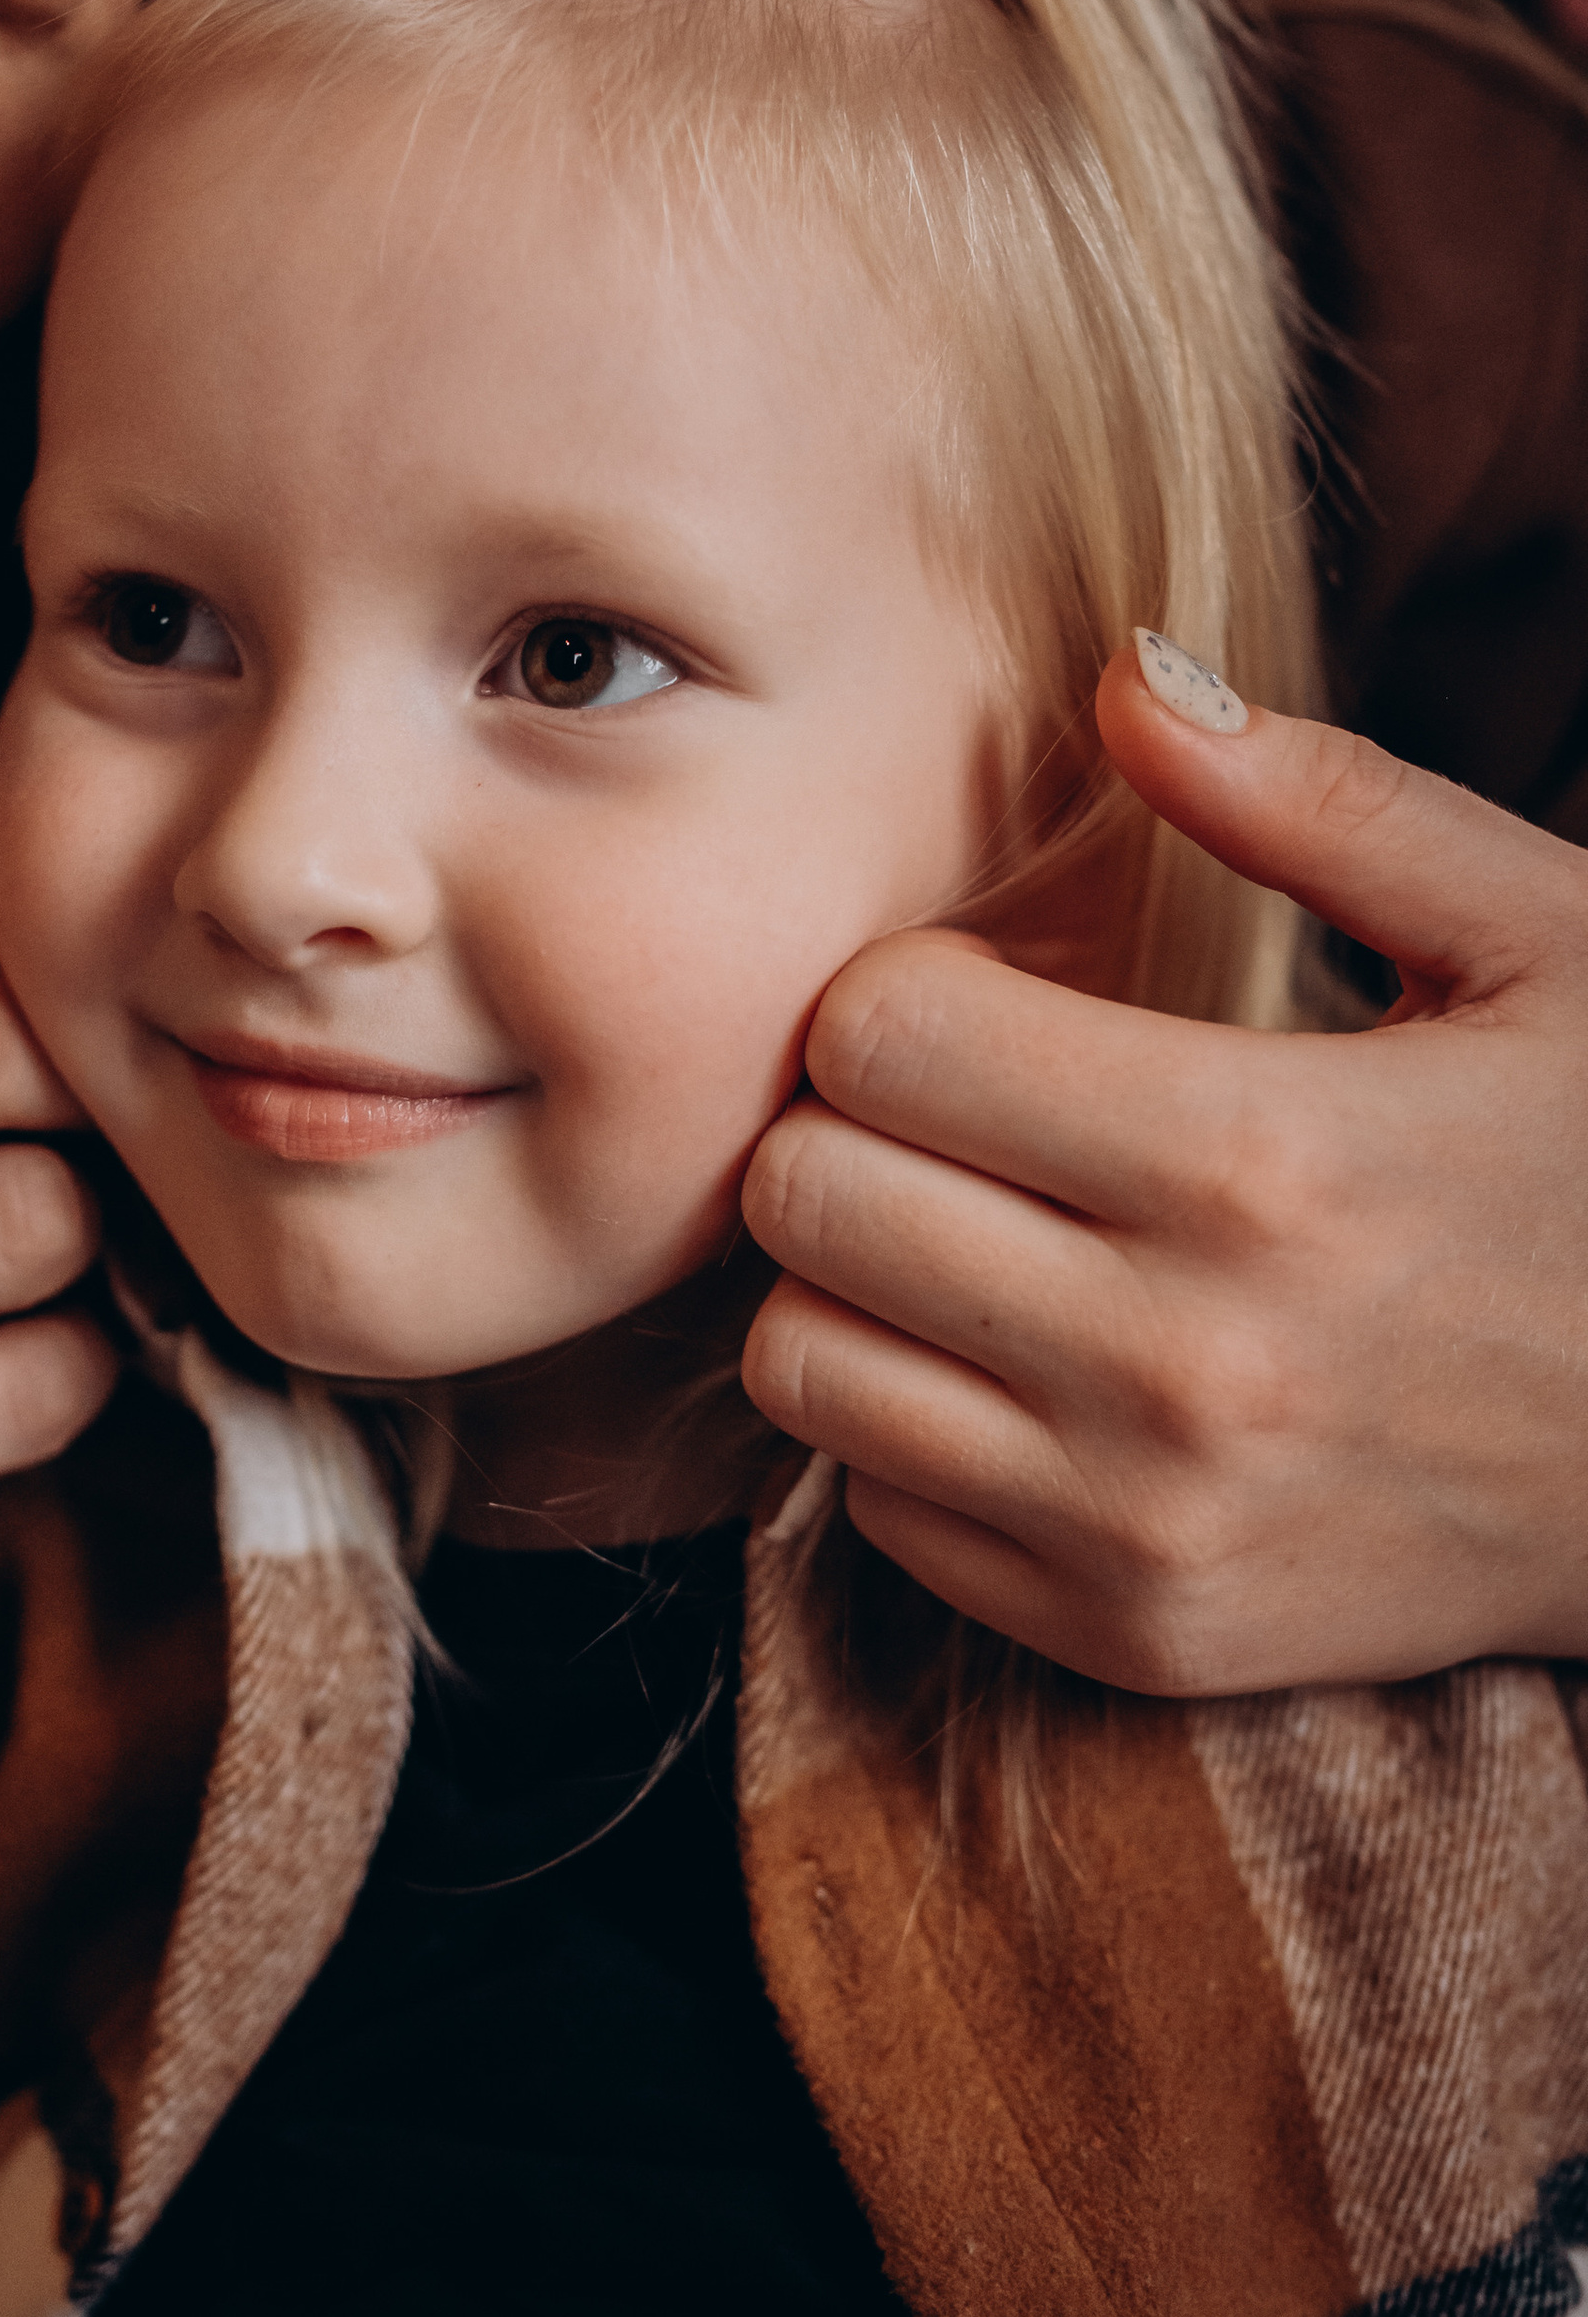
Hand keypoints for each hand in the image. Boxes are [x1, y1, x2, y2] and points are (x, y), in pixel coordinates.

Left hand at [738, 644, 1587, 1693]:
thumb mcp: (1543, 948)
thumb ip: (1322, 806)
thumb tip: (1124, 678)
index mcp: (1263, 1155)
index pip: (883, 1034)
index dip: (910, 987)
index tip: (996, 997)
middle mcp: (1182, 1360)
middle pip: (808, 1193)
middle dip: (855, 1121)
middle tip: (961, 1111)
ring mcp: (1150, 1522)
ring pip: (802, 1362)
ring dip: (857, 1280)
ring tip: (977, 1235)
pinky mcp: (1139, 1637)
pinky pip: (875, 1509)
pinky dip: (911, 1429)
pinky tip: (1027, 1368)